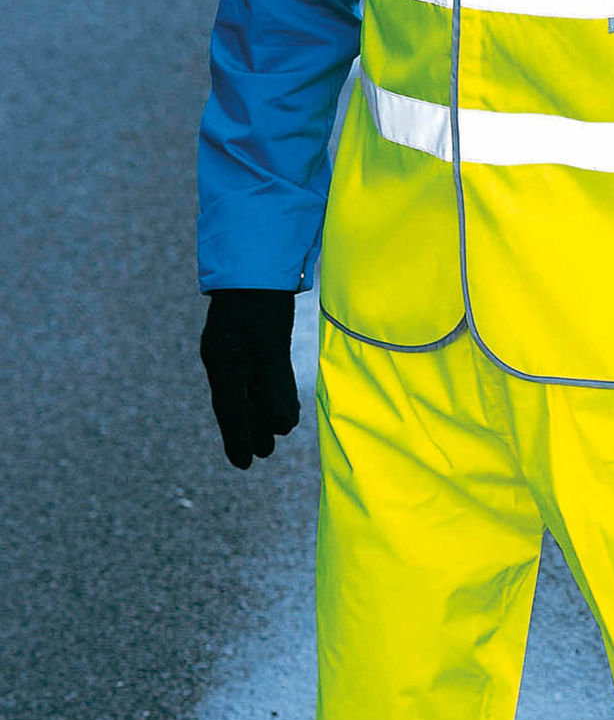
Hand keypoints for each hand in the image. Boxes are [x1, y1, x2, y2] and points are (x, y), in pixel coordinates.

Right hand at [199, 289, 298, 468]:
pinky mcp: (247, 333)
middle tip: (263, 455)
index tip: (244, 464)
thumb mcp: (272, 341)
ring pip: (246, 387)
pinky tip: (278, 397)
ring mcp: (233, 344)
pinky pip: (254, 370)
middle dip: (250, 428)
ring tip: (274, 434)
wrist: (255, 255)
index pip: (229, 409)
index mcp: (223, 360)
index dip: (237, 438)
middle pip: (236, 402)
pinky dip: (266, 388)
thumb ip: (276, 383)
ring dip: (259, 411)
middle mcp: (223, 355)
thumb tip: (283, 426)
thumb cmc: (262, 298)